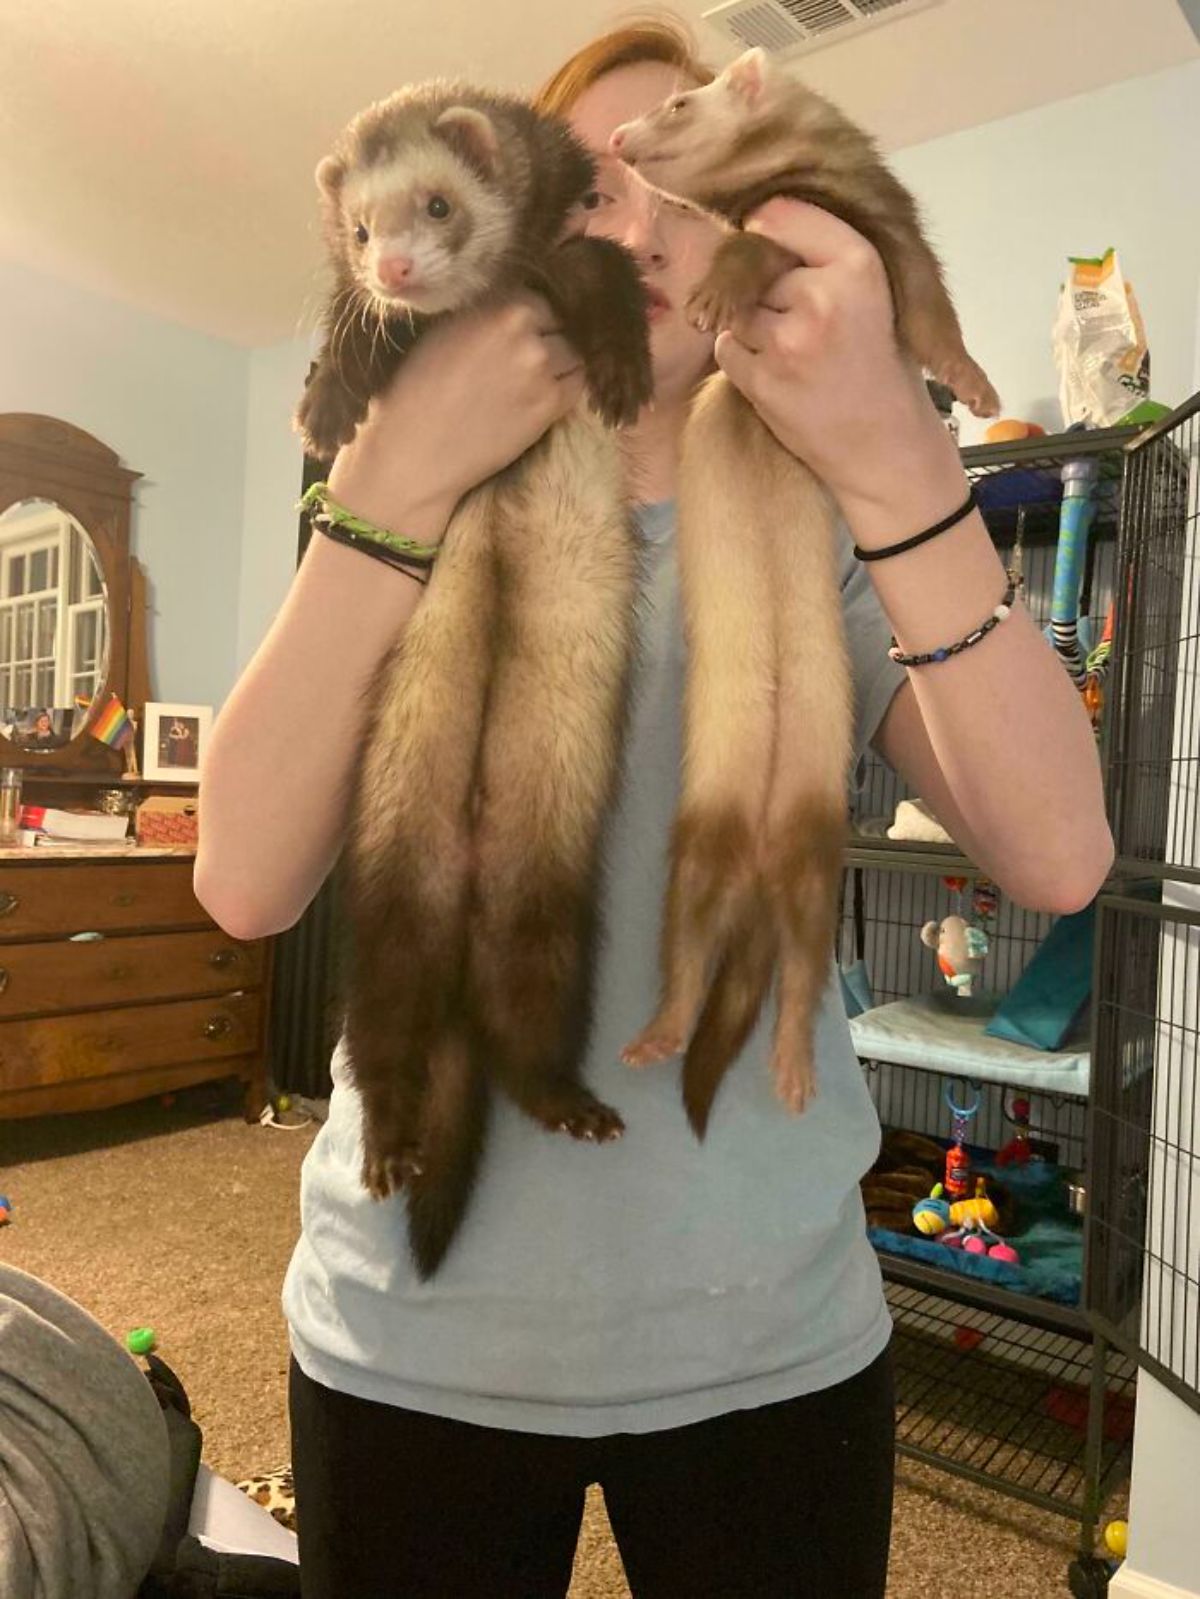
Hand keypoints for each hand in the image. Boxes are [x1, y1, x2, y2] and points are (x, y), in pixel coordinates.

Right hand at [327, 294, 585, 541]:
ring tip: (539, 379)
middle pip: (562, 327)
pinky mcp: (549, 406)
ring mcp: (541, 369)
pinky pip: (577, 387)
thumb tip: (513, 307)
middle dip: (551, 339)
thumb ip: (486, 313)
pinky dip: (567, 387)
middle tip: (533, 359)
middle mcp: (524, 332)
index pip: (541, 301)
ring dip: (563, 364)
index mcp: (498, 306)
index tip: (529, 332)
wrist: (415, 447)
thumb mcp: (446, 329)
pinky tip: (547, 396)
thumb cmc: (417, 388)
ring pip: (574, 356)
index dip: (536, 319)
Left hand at [713, 199, 965, 528]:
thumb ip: (825, 260)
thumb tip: (756, 224)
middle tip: (798, 320)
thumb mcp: (875, 296)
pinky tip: (776, 372)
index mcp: (859, 267)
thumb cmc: (882, 368)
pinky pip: (727, 348)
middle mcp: (821, 298)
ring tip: (789, 349)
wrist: (886, 448)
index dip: (769, 229)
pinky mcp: (761, 380)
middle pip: (758, 268)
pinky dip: (742, 356)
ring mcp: (787, 342)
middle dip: (768, 288)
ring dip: (752, 325)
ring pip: (738, 309)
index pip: (781, 214)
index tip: (771, 241)